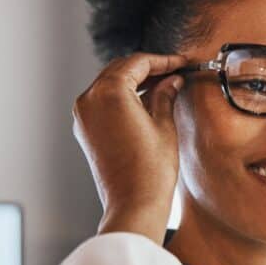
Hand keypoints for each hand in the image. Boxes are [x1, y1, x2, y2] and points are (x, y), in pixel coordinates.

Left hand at [72, 52, 187, 241]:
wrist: (134, 204)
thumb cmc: (151, 170)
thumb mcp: (164, 125)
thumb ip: (165, 95)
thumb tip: (172, 81)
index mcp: (109, 92)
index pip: (138, 63)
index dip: (163, 60)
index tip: (181, 62)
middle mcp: (90, 99)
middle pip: (120, 69)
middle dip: (148, 68)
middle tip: (174, 71)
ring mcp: (83, 115)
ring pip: (109, 83)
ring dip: (134, 81)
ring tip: (163, 85)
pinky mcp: (85, 129)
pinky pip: (103, 101)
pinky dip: (122, 96)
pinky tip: (144, 102)